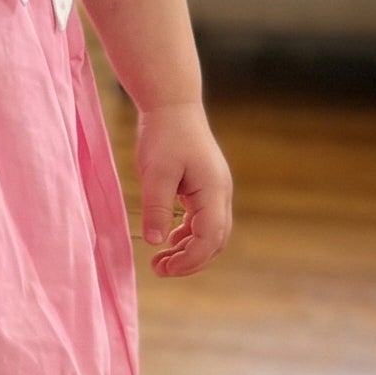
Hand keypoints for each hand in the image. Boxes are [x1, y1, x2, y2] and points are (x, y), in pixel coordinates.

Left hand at [134, 100, 231, 276]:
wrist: (172, 105)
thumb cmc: (164, 134)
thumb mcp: (155, 172)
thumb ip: (157, 208)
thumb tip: (156, 242)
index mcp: (213, 191)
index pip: (210, 239)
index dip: (189, 260)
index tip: (164, 268)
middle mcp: (220, 194)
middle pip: (215, 241)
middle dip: (190, 261)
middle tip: (159, 269)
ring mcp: (215, 191)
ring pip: (211, 233)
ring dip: (189, 250)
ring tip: (160, 260)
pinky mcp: (205, 187)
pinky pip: (202, 221)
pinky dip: (188, 235)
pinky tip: (167, 240)